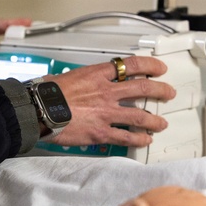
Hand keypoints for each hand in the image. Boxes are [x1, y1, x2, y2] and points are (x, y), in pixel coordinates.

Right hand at [45, 55, 176, 147]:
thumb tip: (79, 83)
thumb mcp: (66, 77)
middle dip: (161, 90)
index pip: (131, 65)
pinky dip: (140, 139)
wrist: (37, 111)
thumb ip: (80, 80)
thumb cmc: (46, 95)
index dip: (150, 65)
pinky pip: (128, 137)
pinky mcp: (102, 132)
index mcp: (97, 74)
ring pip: (141, 116)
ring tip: (161, 123)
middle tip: (168, 93)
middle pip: (144, 88)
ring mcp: (107, 113)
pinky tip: (146, 140)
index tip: (159, 68)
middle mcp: (107, 92)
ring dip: (155, 120)